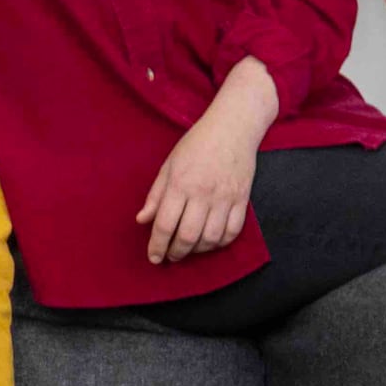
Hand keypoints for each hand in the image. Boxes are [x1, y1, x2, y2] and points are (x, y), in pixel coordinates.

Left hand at [136, 83, 269, 266]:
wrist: (232, 128)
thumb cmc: (196, 144)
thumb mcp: (168, 165)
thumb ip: (156, 195)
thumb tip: (142, 220)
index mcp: (180, 184)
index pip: (165, 224)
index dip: (157, 245)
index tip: (153, 257)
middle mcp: (203, 194)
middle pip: (187, 236)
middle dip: (176, 253)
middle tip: (170, 256)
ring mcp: (225, 198)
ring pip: (211, 238)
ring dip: (197, 251)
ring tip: (188, 250)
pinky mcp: (242, 199)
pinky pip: (232, 231)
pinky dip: (220, 243)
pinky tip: (210, 242)